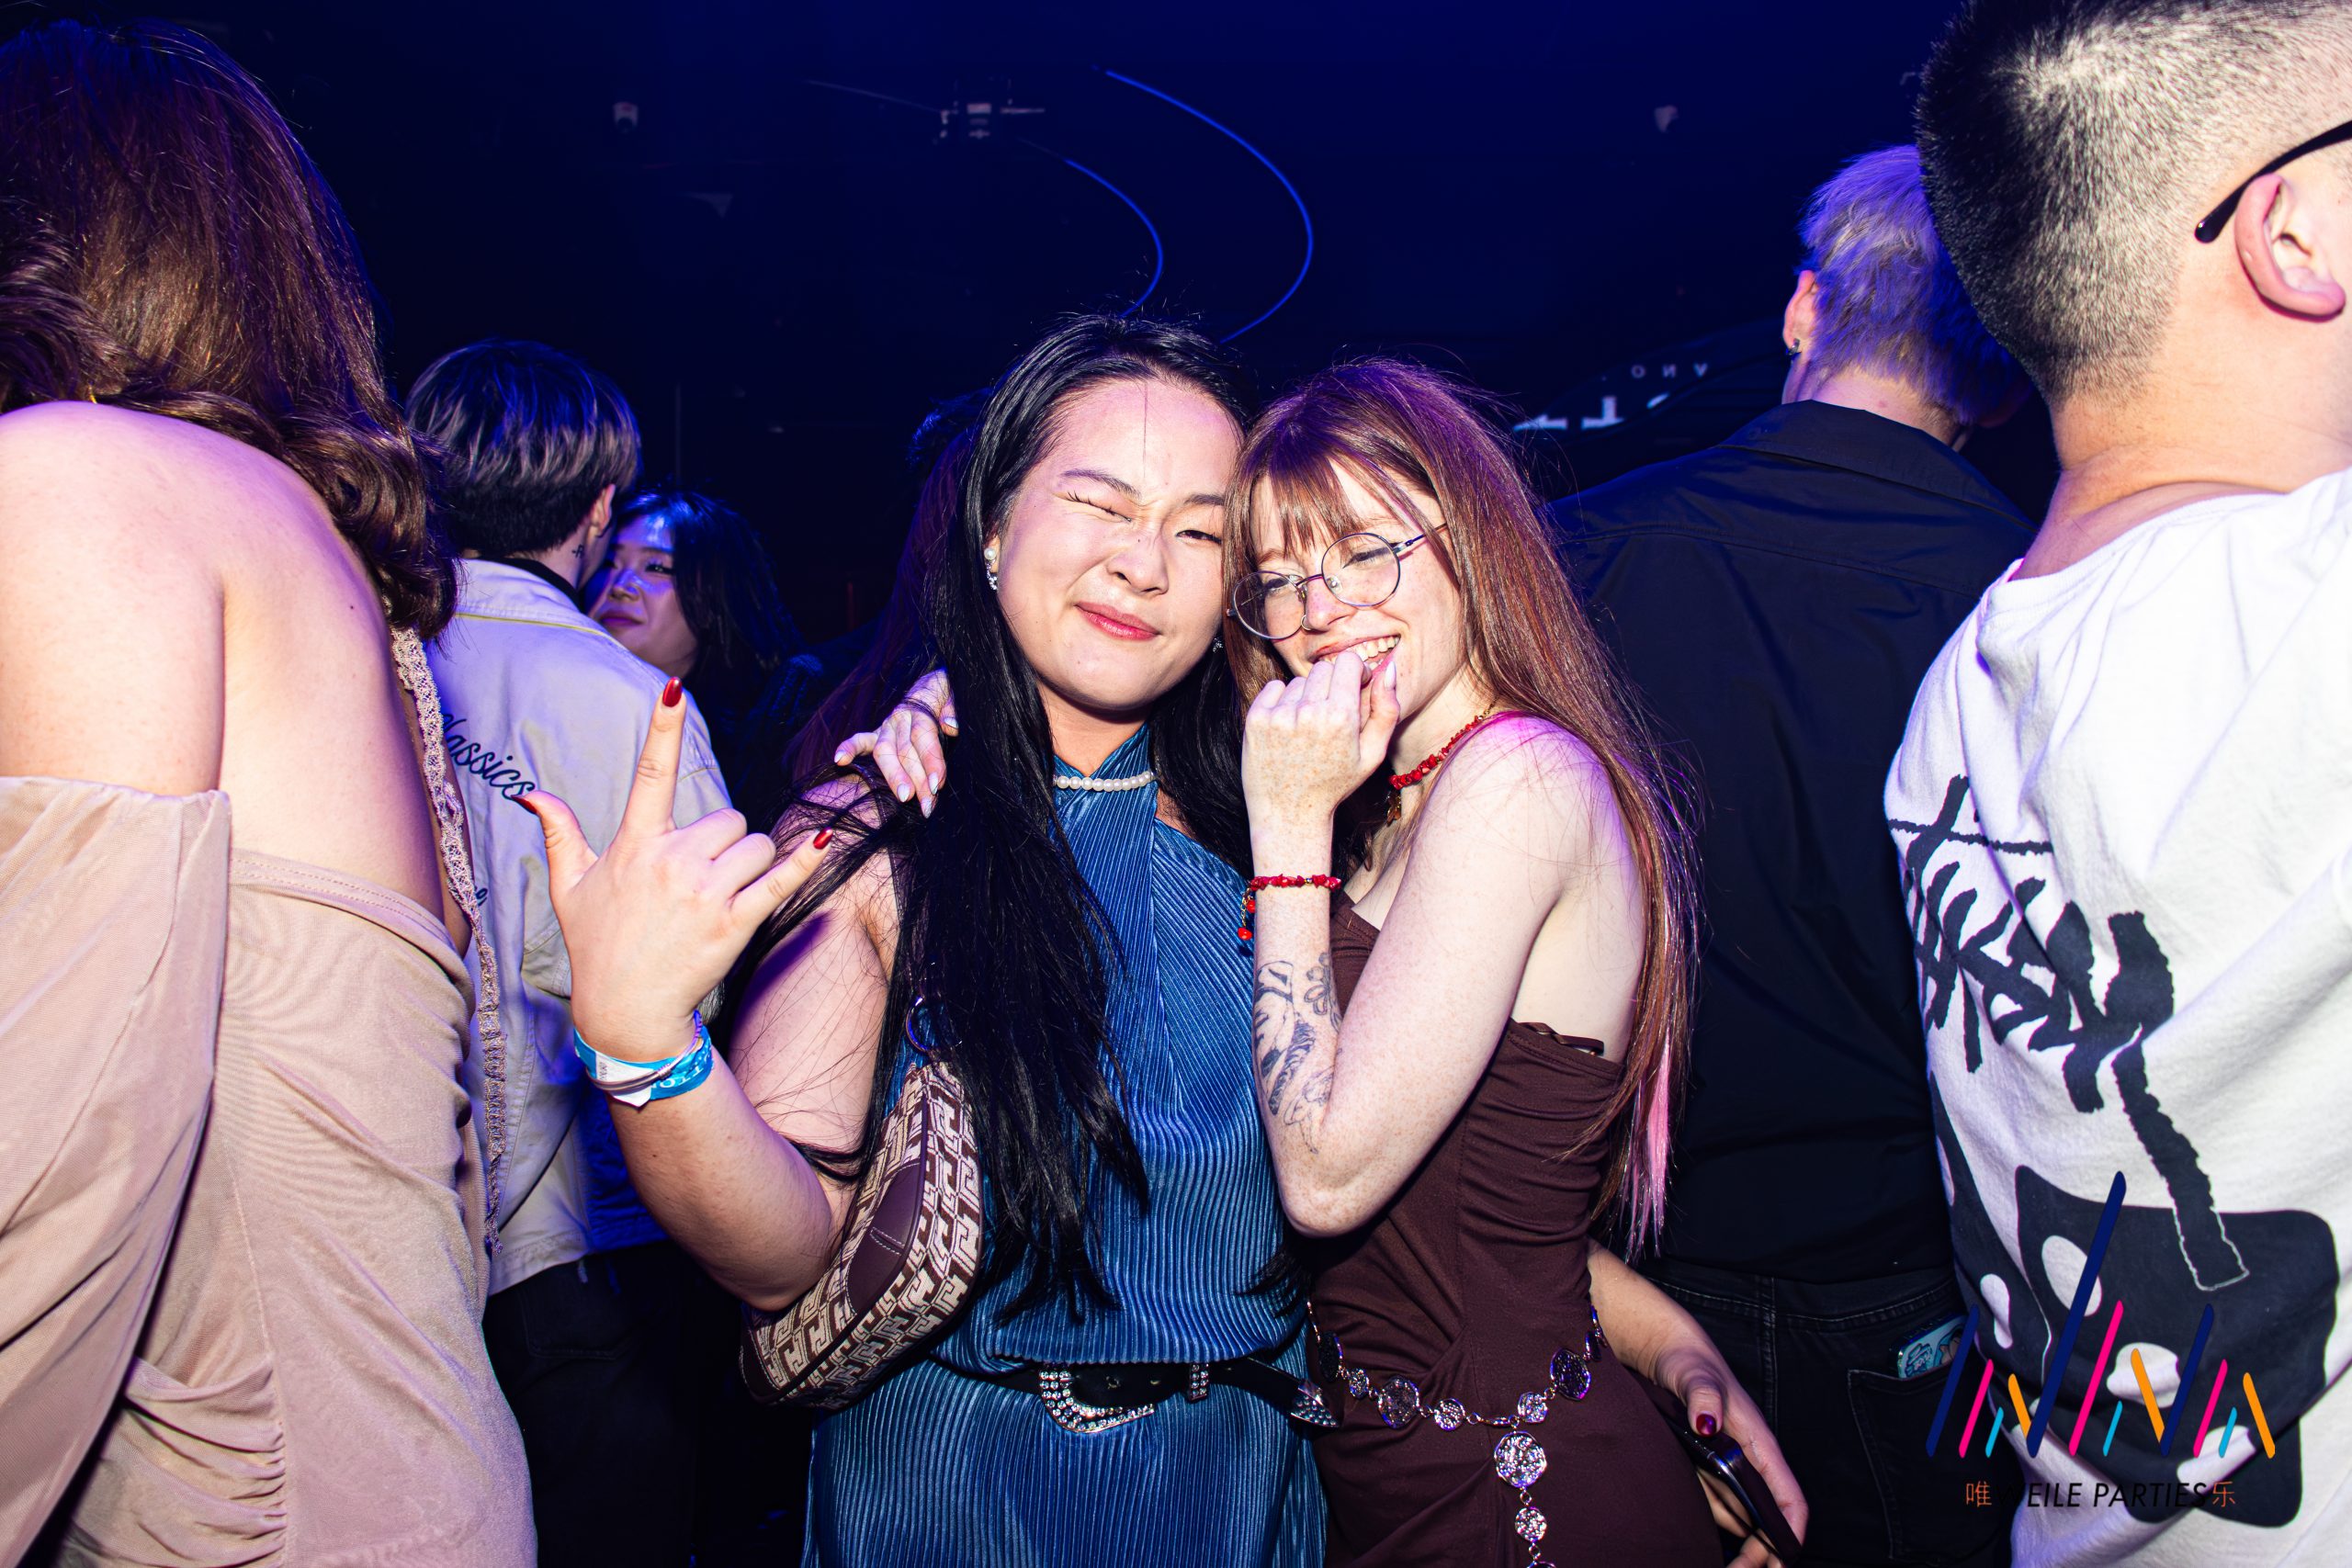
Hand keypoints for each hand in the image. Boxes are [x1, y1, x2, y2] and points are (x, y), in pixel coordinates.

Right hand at [524, 680, 830, 1061]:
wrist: (624, 1010)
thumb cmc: (597, 945)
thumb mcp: (569, 888)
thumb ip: (559, 833)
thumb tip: (530, 793)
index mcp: (635, 845)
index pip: (650, 774)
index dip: (663, 729)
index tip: (674, 688)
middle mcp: (672, 862)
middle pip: (728, 819)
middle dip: (724, 842)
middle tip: (699, 879)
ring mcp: (706, 893)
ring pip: (756, 846)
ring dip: (750, 864)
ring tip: (720, 897)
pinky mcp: (736, 923)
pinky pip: (780, 880)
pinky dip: (804, 862)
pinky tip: (824, 842)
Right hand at [833, 668, 954, 815]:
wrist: (934, 686)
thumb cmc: (948, 697)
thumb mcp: (956, 695)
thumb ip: (955, 708)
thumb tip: (951, 726)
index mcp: (920, 707)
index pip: (923, 735)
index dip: (931, 759)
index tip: (938, 783)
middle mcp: (900, 717)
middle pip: (905, 749)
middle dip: (917, 778)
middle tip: (927, 803)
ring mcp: (886, 726)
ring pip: (884, 751)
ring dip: (893, 776)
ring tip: (904, 798)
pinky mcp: (877, 733)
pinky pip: (859, 740)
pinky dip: (848, 748)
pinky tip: (839, 761)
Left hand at [1241, 651, 1400, 830]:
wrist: (1289, 813)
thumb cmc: (1335, 784)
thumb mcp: (1373, 755)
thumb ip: (1387, 710)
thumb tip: (1387, 668)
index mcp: (1341, 717)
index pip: (1348, 661)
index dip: (1355, 671)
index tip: (1354, 687)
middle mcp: (1308, 712)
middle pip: (1324, 670)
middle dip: (1331, 686)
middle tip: (1331, 716)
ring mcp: (1279, 715)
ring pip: (1299, 682)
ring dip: (1306, 697)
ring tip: (1308, 730)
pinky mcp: (1256, 719)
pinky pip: (1274, 688)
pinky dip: (1282, 701)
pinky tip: (1288, 728)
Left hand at [1650, 1338, 1808, 1567]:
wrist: (1661, 1351)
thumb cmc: (1687, 1361)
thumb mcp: (1694, 1374)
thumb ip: (1703, 1394)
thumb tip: (1708, 1422)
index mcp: (1758, 1443)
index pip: (1787, 1496)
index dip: (1790, 1531)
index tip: (1782, 1560)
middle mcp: (1748, 1459)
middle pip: (1766, 1517)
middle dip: (1761, 1550)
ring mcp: (1727, 1465)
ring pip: (1741, 1515)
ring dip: (1739, 1544)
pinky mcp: (1705, 1466)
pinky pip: (1714, 1503)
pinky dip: (1715, 1524)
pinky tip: (1700, 1543)